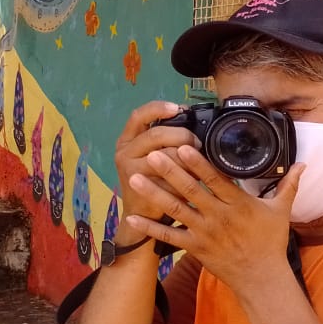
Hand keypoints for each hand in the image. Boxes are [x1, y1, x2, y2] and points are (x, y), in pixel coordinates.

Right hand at [113, 101, 199, 225]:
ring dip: (187, 159)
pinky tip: (194, 180)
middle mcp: (125, 151)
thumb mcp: (157, 155)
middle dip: (183, 136)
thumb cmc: (156, 181)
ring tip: (197, 165)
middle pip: (157, 134)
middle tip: (198, 144)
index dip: (158, 108)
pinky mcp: (141, 186)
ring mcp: (129, 168)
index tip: (178, 107)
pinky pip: (169, 176)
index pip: (139, 115)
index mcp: (128, 139)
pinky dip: (185, 177)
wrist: (142, 215)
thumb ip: (168, 139)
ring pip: (166, 156)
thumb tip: (196, 121)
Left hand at [123, 143, 305, 292]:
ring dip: (154, 193)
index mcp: (238, 204)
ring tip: (135, 177)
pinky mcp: (194, 248)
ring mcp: (204, 233)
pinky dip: (150, 227)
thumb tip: (303, 164)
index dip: (199, 162)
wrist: (261, 277)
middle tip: (151, 154)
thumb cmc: (270, 242)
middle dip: (170, 171)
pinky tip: (131, 216)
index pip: (216, 179)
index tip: (183, 146)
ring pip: (176, 210)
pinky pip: (168, 236)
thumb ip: (289, 186)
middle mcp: (219, 216)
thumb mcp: (282, 212)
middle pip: (191, 190)